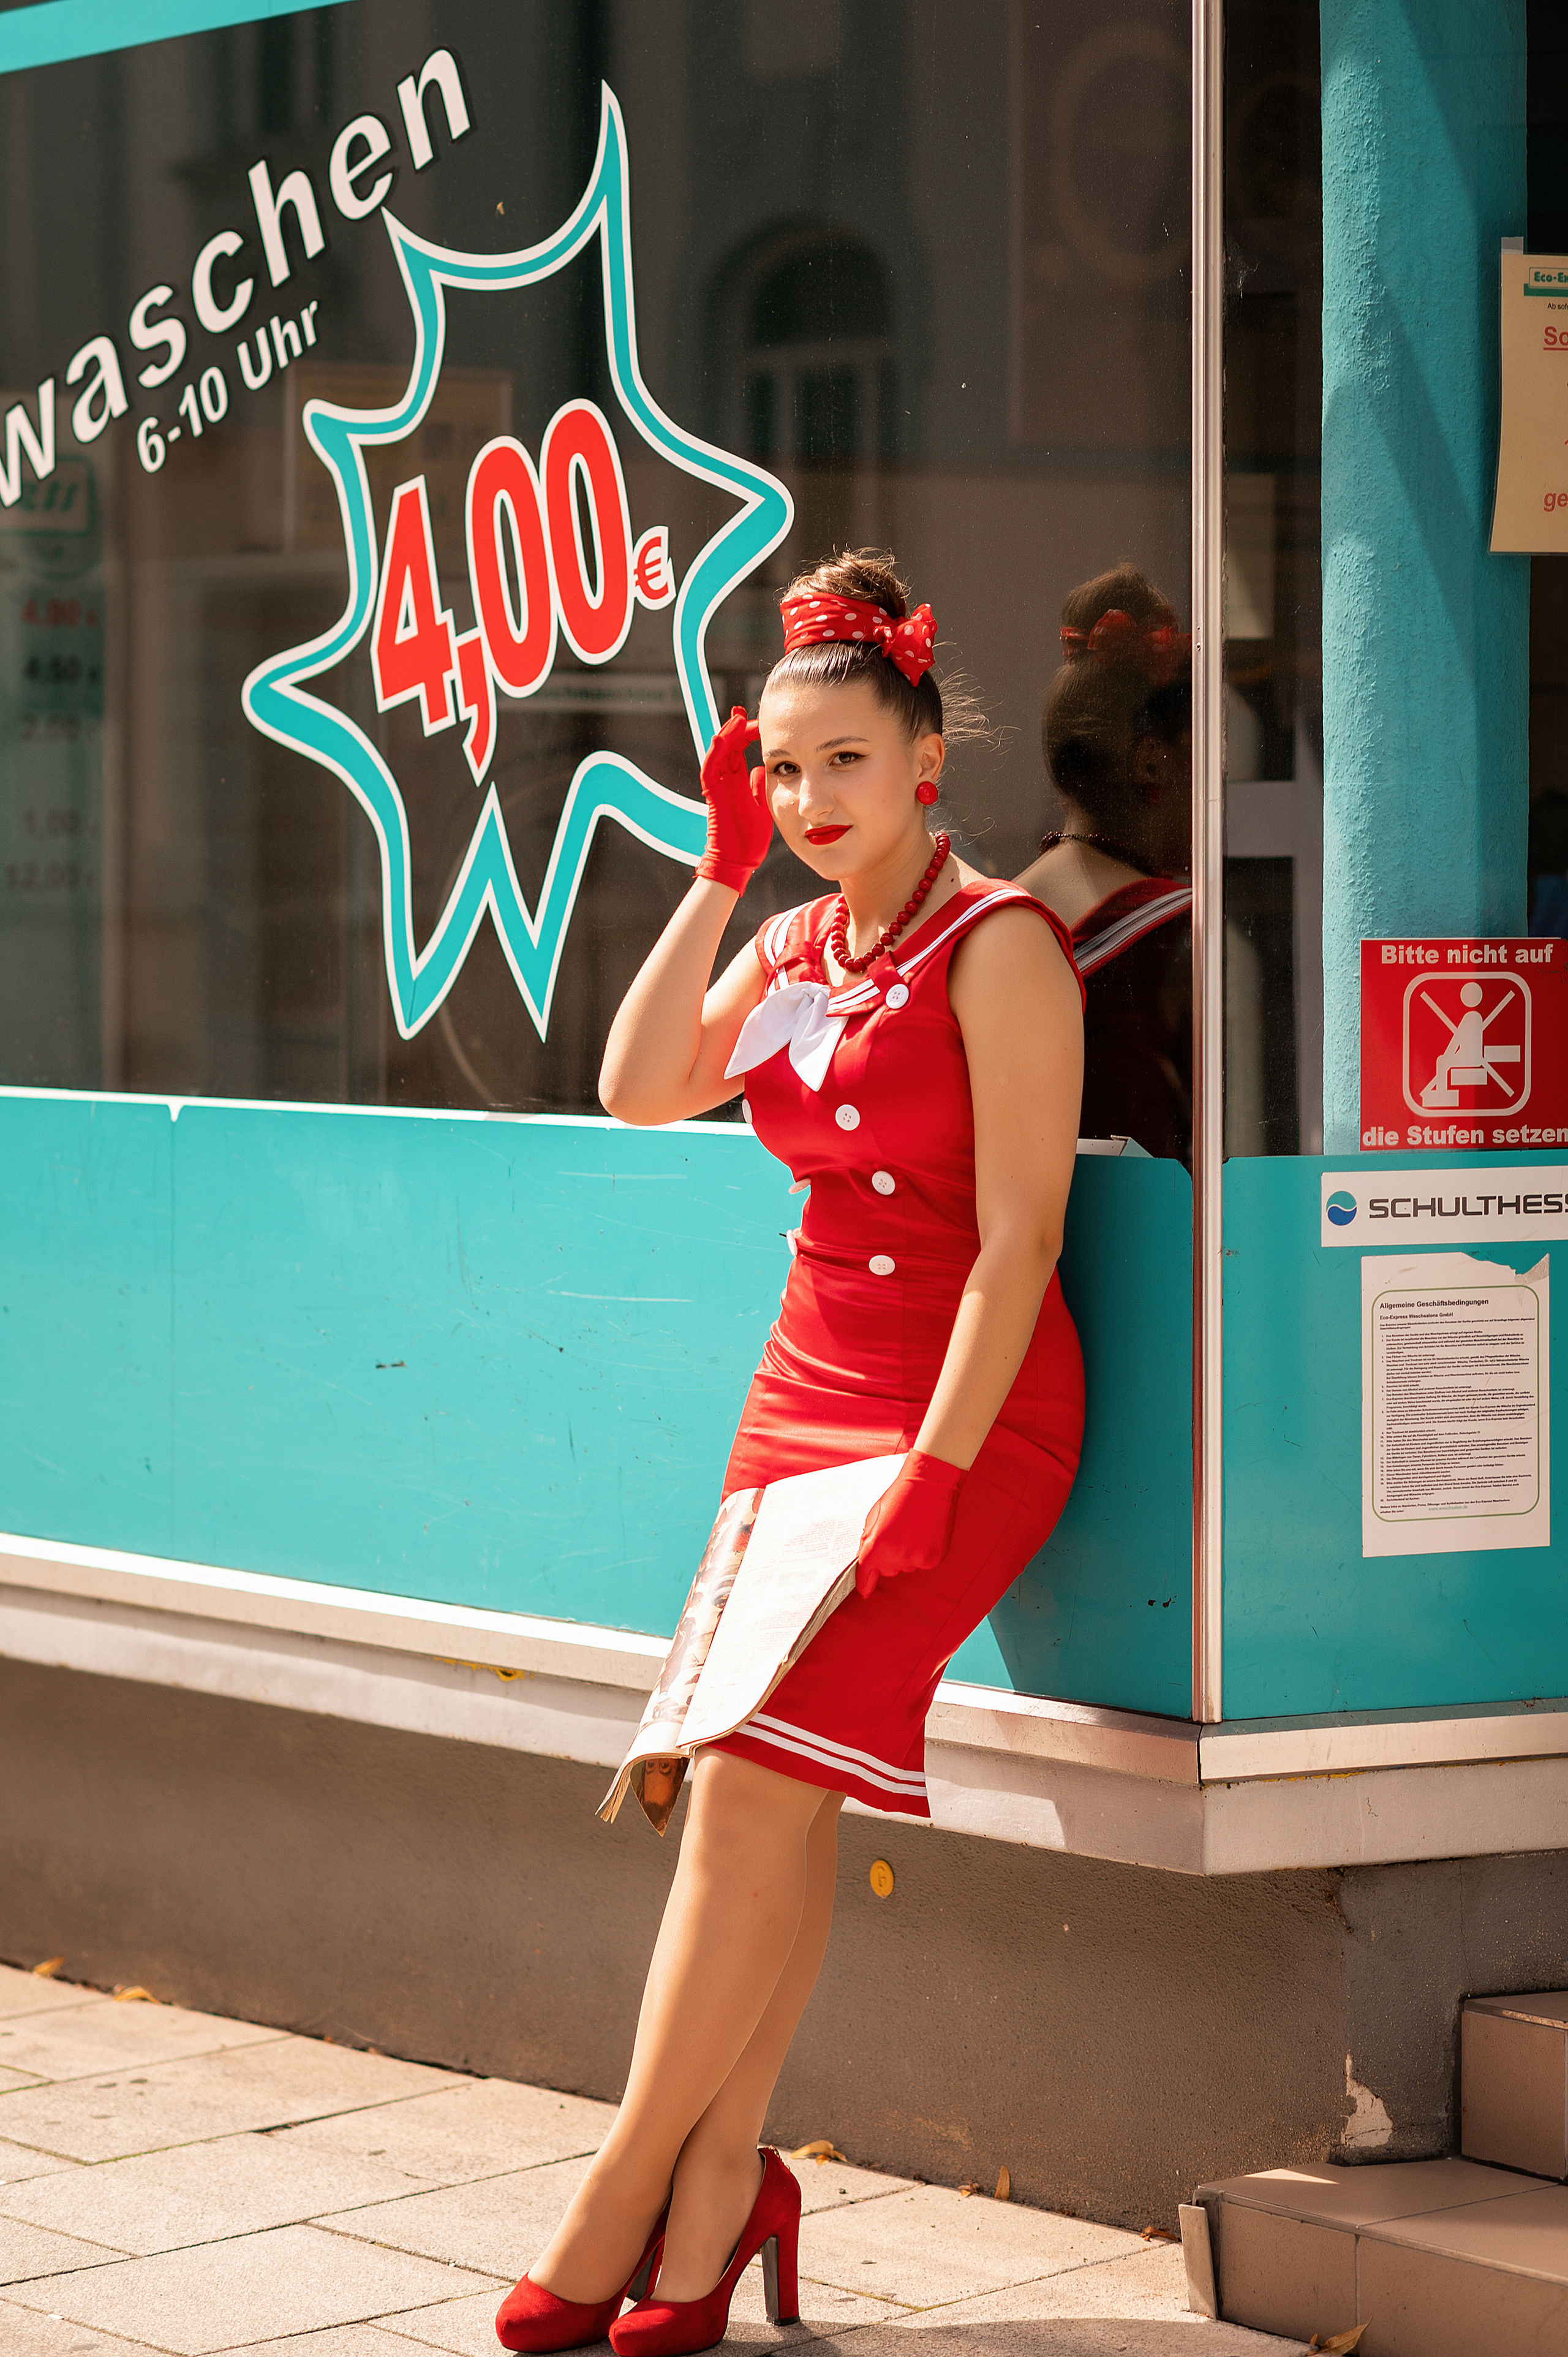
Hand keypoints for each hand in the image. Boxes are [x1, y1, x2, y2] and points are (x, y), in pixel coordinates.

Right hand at [697, 706, 770, 890]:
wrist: (738, 862)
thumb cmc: (749, 840)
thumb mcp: (762, 806)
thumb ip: (760, 786)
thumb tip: (764, 768)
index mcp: (737, 783)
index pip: (739, 750)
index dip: (747, 734)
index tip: (760, 723)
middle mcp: (726, 782)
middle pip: (727, 746)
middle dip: (736, 727)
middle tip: (744, 711)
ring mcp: (718, 788)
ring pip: (717, 753)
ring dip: (727, 734)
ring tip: (737, 718)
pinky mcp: (713, 796)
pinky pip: (710, 769)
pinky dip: (715, 753)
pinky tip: (722, 737)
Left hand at [855, 1451, 965, 1599]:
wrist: (930, 1485)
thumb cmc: (901, 1496)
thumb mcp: (874, 1517)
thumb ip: (869, 1542)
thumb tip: (866, 1561)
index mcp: (877, 1545)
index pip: (866, 1575)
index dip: (864, 1583)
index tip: (864, 1590)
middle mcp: (897, 1556)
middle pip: (887, 1571)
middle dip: (888, 1558)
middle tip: (897, 1534)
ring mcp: (917, 1559)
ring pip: (906, 1567)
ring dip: (906, 1555)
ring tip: (912, 1530)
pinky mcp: (934, 1559)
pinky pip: (922, 1564)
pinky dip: (922, 1553)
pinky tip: (924, 1535)